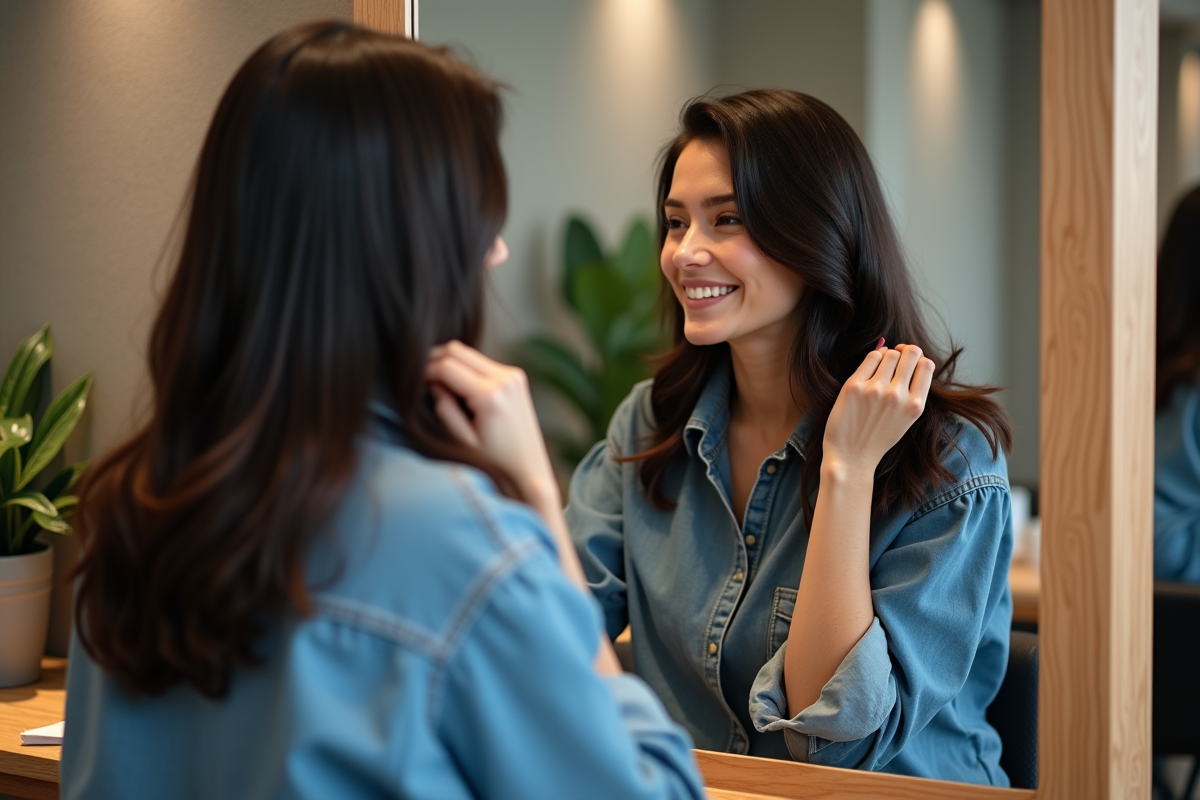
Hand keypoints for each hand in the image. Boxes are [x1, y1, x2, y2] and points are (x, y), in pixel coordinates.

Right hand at [425, 340, 558, 506]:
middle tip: (423, 379)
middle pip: (456, 350)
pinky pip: (481, 362)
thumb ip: (445, 408)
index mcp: (490, 396)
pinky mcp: (515, 376)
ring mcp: (512, 374)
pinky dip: (466, 368)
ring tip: (442, 387)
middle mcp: (504, 379)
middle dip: (434, 360)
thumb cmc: (493, 460)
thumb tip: (434, 382)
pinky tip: (462, 389)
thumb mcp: (462, 439)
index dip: (425, 370)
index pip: (446, 367)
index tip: (415, 382)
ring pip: (468, 353)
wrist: (527, 466)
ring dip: (451, 364)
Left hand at [822, 343, 933, 480]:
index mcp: (915, 406)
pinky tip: (871, 366)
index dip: (919, 358)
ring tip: (881, 366)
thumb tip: (912, 357)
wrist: (851, 456)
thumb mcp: (905, 419)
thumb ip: (913, 392)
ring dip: (888, 355)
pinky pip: (871, 357)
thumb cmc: (877, 438)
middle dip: (905, 352)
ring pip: (890, 354)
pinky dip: (873, 356)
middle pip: (911, 353)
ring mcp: (876, 390)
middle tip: (897, 356)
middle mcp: (898, 396)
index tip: (909, 361)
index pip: (927, 365)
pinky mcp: (854, 386)